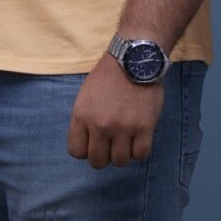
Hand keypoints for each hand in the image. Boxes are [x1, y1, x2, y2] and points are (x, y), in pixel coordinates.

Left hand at [67, 51, 164, 169]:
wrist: (134, 59)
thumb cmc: (109, 76)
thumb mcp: (85, 96)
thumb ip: (85, 120)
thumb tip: (89, 143)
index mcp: (82, 116)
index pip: (76, 152)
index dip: (86, 150)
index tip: (94, 143)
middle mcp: (100, 125)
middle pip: (98, 161)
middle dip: (104, 155)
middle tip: (111, 144)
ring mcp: (123, 128)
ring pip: (120, 162)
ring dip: (123, 153)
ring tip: (126, 140)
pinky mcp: (144, 128)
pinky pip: (140, 155)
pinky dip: (139, 151)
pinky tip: (139, 139)